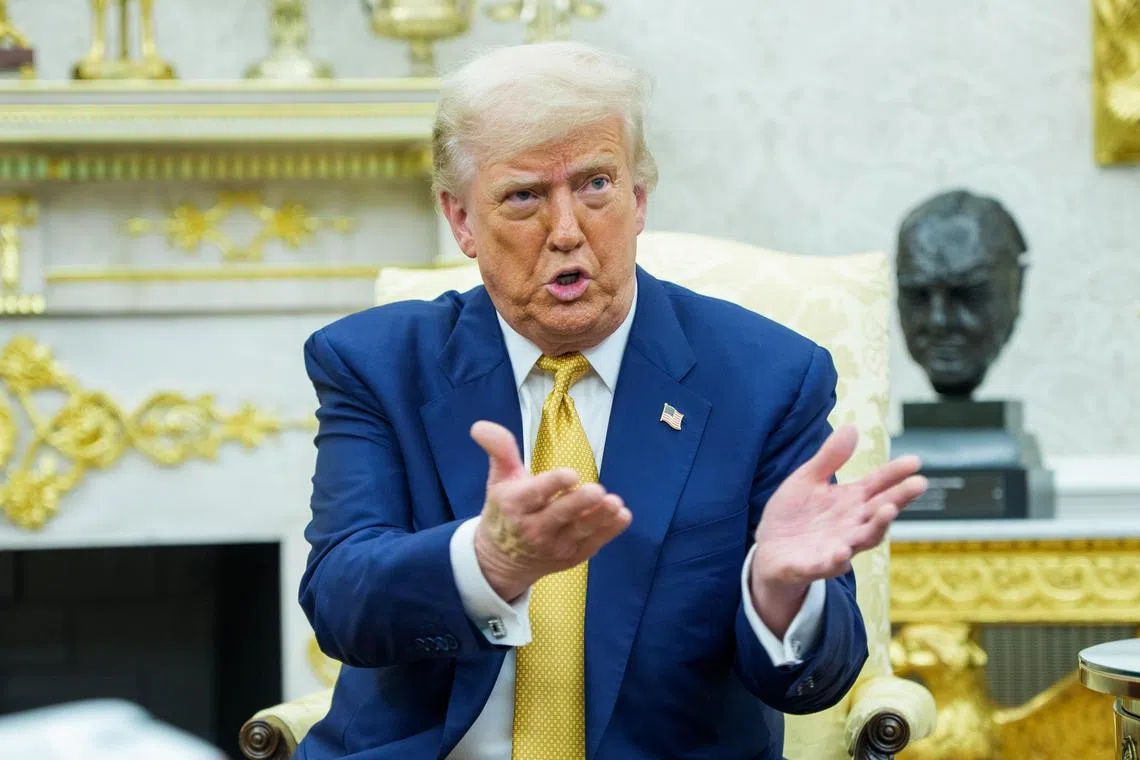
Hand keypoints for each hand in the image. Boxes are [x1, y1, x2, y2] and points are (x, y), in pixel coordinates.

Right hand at [469, 421, 631, 601]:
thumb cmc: (505, 510)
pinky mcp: (571, 557)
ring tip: (616, 504)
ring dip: (600, 518)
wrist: (500, 559)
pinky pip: (592, 544)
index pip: (534, 494)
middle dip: (579, 503)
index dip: (553, 484)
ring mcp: (554, 546)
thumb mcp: (499, 478)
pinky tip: (622, 516)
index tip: (571, 474)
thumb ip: (499, 450)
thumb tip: (479, 425)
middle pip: (559, 515)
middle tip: (598, 491)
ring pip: (580, 531)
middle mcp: (533, 528)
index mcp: (514, 505)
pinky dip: (609, 532)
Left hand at [750, 426, 927, 635]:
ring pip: (863, 539)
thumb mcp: (808, 479)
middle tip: (918, 484)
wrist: (770, 550)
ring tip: (888, 510)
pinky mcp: (813, 566)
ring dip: (877, 526)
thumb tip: (852, 426)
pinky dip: (836, 560)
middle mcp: (851, 525)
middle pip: (880, 511)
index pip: (877, 485)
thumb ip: (830, 458)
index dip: (895, 473)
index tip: (915, 461)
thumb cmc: (795, 514)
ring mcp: (836, 547)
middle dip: (899, 498)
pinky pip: (827, 565)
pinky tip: (842, 551)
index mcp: (850, 502)